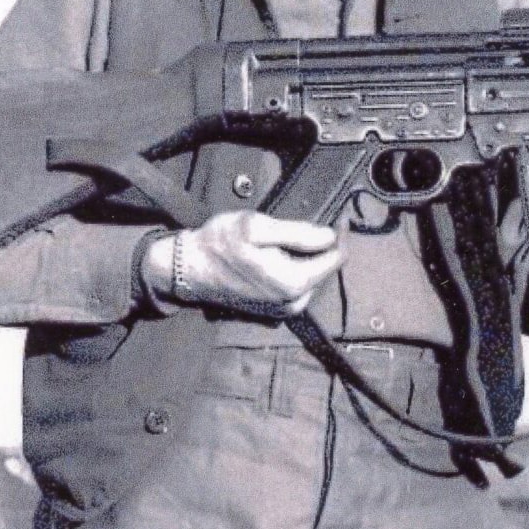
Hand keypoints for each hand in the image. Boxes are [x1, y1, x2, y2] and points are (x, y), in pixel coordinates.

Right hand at [143, 211, 343, 317]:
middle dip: (322, 246)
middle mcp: (294, 303)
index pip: (336, 258)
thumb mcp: (257, 227)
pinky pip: (296, 286)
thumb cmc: (219, 243)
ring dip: (306, 258)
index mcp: (294, 283)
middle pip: (325, 268)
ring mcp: (283, 310)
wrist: (188, 269)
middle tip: (308, 223)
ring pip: (311, 277)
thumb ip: (298, 233)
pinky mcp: (273, 311)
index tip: (340, 216)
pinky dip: (294, 268)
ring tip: (285, 239)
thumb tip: (330, 236)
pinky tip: (277, 255)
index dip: (340, 235)